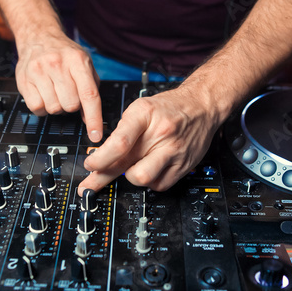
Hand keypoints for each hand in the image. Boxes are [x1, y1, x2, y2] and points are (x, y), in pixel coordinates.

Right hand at [15, 31, 102, 142]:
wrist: (38, 37)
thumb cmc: (65, 54)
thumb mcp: (84, 64)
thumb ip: (91, 90)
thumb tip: (91, 119)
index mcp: (77, 61)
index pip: (89, 95)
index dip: (94, 118)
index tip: (95, 135)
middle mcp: (57, 64)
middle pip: (70, 105)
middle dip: (72, 105)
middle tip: (68, 93)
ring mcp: (38, 71)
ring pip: (53, 108)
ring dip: (56, 105)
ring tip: (54, 90)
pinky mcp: (23, 79)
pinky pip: (36, 107)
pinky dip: (41, 106)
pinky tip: (43, 93)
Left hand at [78, 85, 220, 193]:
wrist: (201, 106)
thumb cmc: (168, 108)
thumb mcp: (140, 109)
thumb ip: (122, 132)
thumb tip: (102, 157)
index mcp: (144, 115)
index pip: (119, 143)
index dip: (100, 159)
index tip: (90, 165)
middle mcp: (160, 133)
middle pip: (127, 165)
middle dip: (103, 178)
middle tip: (92, 183)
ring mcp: (174, 151)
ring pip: (143, 179)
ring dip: (131, 178)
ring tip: (130, 169)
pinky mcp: (184, 165)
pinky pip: (159, 185)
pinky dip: (150, 181)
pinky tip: (149, 170)